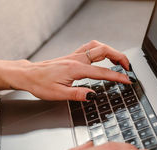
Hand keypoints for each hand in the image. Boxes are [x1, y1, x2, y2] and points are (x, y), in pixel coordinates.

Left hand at [5, 40, 130, 100]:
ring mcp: (74, 56)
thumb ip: (77, 95)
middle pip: (104, 51)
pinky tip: (103, 57)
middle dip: (119, 57)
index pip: (102, 72)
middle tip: (128, 67)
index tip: (128, 80)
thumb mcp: (58, 94)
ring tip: (119, 60)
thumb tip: (93, 96)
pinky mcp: (72, 57)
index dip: (117, 76)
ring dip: (111, 51)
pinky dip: (101, 50)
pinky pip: (90, 48)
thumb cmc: (40, 84)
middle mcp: (76, 59)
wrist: (28, 75)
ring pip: (98, 46)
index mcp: (75, 69)